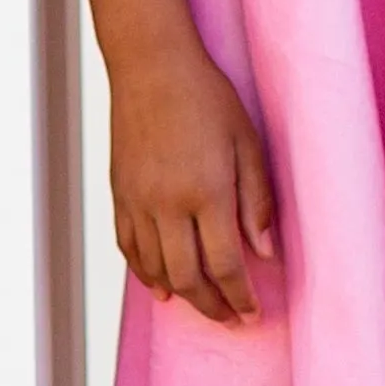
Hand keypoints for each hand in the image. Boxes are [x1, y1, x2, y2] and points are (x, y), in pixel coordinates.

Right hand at [110, 38, 278, 324]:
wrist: (151, 66)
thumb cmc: (207, 97)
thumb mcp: (248, 143)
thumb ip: (257, 201)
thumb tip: (265, 253)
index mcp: (207, 191)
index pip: (226, 264)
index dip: (240, 297)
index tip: (253, 314)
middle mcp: (168, 204)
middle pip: (188, 278)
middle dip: (213, 307)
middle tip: (231, 320)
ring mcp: (138, 201)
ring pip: (155, 269)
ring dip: (181, 295)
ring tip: (203, 305)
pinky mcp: (119, 194)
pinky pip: (129, 247)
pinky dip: (145, 273)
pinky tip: (162, 285)